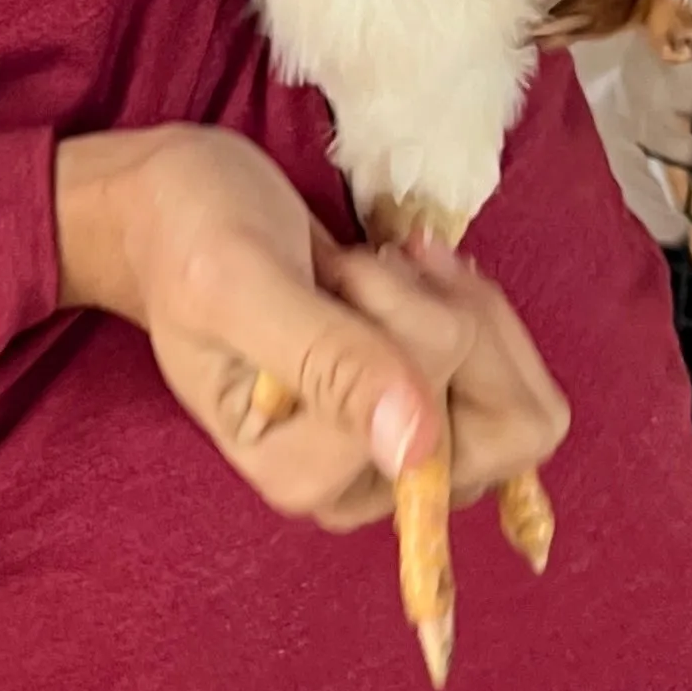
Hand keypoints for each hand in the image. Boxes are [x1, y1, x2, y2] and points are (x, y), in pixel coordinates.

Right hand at [54, 124, 567, 530]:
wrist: (171, 209)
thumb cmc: (190, 237)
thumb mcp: (244, 284)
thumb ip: (325, 362)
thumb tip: (415, 450)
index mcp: (303, 475)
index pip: (441, 426)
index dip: (413, 327)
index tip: (340, 276)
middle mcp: (357, 481)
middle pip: (506, 429)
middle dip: (450, 320)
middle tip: (367, 269)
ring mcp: (396, 449)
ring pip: (520, 399)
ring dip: (456, 307)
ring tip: (373, 268)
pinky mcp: (422, 412)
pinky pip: (511, 374)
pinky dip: (470, 305)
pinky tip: (405, 269)